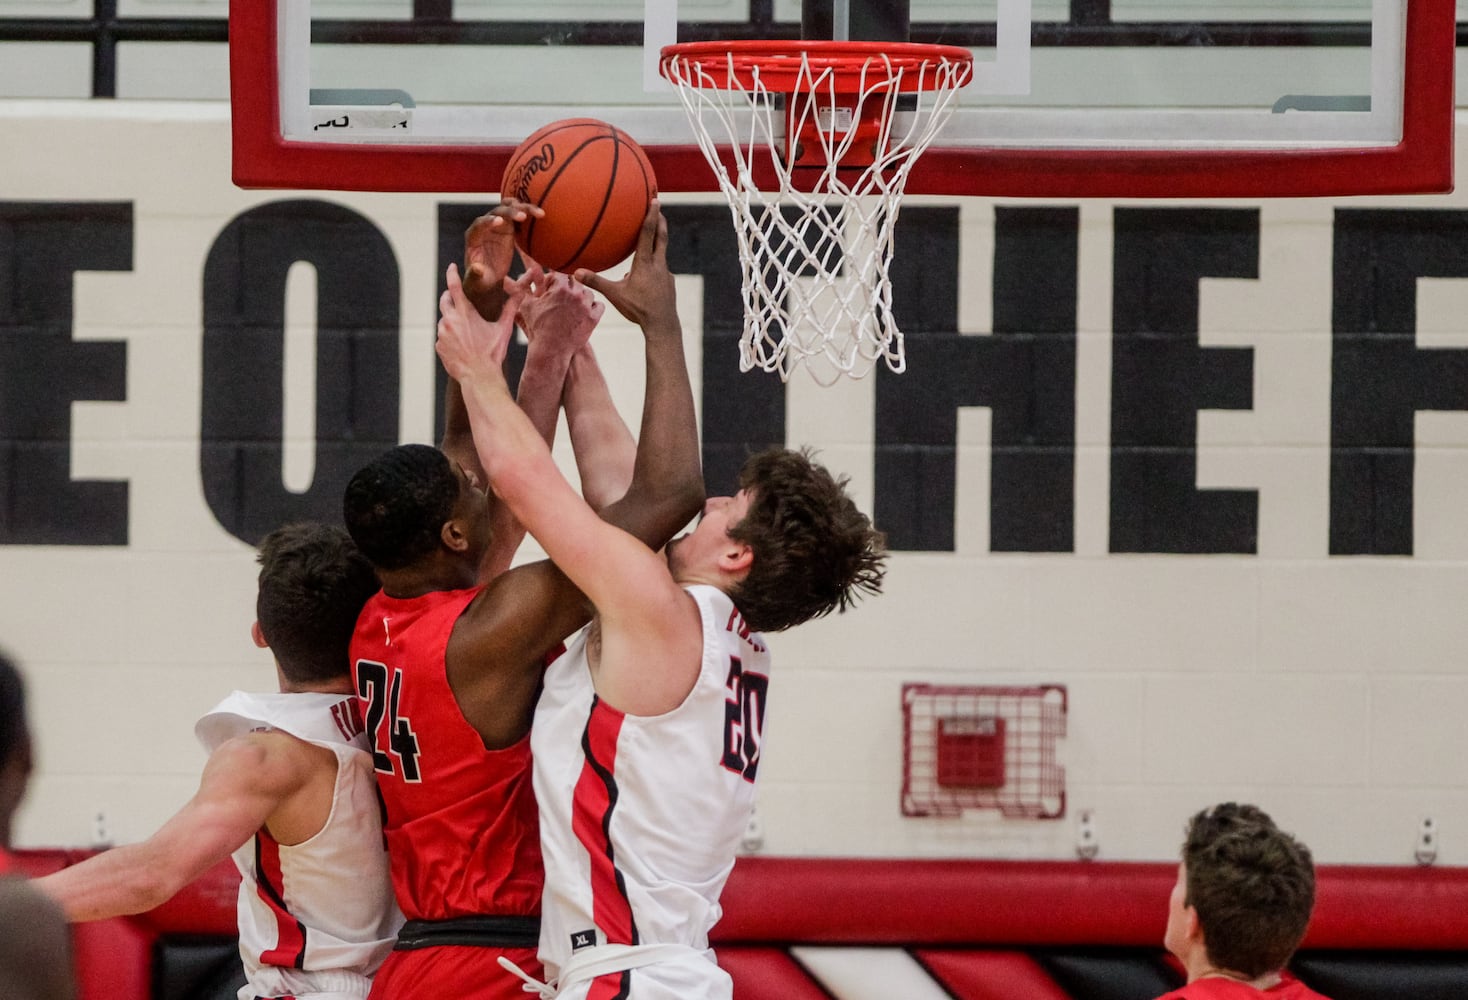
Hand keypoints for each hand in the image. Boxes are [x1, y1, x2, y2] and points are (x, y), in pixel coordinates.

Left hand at [436, 262, 520, 383]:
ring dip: (452, 321)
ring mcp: (442, 334)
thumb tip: (521, 293)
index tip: (452, 267)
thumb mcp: (503, 329)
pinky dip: (450, 338)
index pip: (454, 286)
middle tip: (456, 299)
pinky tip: (462, 346)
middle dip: (449, 297)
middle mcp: (450, 320)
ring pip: (444, 321)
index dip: (452, 274)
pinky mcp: (439, 346)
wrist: (480, 377)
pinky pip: (442, 337)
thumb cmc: (492, 353)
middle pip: (444, 301)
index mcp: (465, 313)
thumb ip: (510, 308)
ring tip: (466, 332)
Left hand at [463, 200, 544, 318]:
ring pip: (508, 209)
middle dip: (509, 213)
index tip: (500, 222)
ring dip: (522, 208)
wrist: (488, 278)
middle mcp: (484, 227)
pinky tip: (541, 215)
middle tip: (523, 216)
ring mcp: (497, 225)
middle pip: (496, 212)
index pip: (479, 224)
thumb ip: (475, 274)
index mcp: (473, 237)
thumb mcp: (477, 280)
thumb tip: (478, 268)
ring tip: (539, 213)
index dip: (489, 221)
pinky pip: (518, 215)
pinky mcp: (508, 227)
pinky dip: (528, 213)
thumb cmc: (481, 279)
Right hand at [511, 260, 605, 358]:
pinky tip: (585, 311)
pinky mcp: (594, 318)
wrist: (550, 350)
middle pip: (576, 282)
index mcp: (560, 289)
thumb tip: (528, 275)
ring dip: (582, 297)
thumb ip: (527, 287)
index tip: (552, 288)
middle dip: (568, 288)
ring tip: (573, 305)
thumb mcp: (527, 305)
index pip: (561, 274)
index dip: (555, 280)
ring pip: (589, 293)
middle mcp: (575, 295)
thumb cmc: (537, 328)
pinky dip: (594, 307)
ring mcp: (586, 307)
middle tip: (562, 298)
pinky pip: (599, 305)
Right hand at [573, 201, 676, 332]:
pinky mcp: (669, 284)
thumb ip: (596, 282)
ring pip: (661, 254)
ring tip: (649, 241)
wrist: (662, 325)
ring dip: (656, 244)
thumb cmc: (638, 309)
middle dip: (660, 220)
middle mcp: (659, 264)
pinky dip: (654, 267)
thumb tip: (576, 273)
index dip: (651, 215)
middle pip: (661, 237)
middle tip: (658, 207)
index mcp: (645, 263)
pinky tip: (646, 277)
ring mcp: (666, 274)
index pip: (648, 233)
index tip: (656, 200)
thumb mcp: (615, 295)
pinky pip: (660, 271)